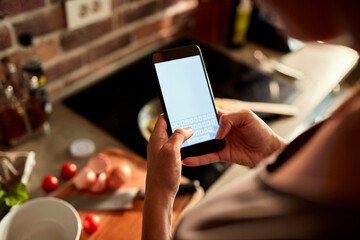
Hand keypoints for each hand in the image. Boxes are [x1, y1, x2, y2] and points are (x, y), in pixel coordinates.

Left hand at [143, 114, 192, 239]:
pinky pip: (175, 148)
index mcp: (156, 138)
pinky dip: (183, 145)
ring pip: (173, 138)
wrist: (160, 195)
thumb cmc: (163, 175)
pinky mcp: (166, 160)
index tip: (185, 111)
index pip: (163, 118)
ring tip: (194, 134)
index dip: (174, 113)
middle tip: (193, 122)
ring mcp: (162, 152)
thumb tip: (187, 129)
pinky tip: (191, 148)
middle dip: (180, 124)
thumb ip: (178, 136)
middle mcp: (157, 144)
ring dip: (182, 136)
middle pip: (169, 127)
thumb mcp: (172, 151)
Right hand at [182, 109, 287, 167]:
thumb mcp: (246, 116)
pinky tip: (188, 160)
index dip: (197, 114)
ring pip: (202, 144)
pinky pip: (207, 157)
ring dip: (191, 146)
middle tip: (176, 132)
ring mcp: (221, 143)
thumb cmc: (261, 131)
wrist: (270, 151)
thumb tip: (217, 133)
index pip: (208, 114)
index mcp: (226, 117)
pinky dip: (197, 159)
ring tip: (178, 147)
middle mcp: (221, 130)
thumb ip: (229, 119)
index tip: (185, 114)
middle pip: (202, 129)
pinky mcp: (222, 155)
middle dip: (189, 130)